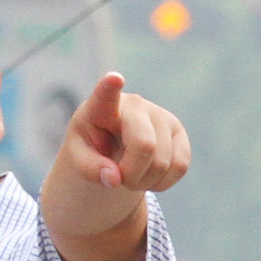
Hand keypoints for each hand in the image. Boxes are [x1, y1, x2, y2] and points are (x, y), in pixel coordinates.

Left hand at [42, 72, 189, 228]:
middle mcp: (135, 104)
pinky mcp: (179, 131)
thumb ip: (90, 168)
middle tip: (119, 179)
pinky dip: (162, 183)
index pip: (106, 95)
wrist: (113, 144)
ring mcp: (161, 115)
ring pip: (163, 162)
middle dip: (132, 175)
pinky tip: (148, 176)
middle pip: (144, 146)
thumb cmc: (92, 146)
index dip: (110, 87)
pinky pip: (180, 166)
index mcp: (101, 107)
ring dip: (144, 182)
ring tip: (130, 176)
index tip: (113, 78)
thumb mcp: (80, 158)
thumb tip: (114, 178)